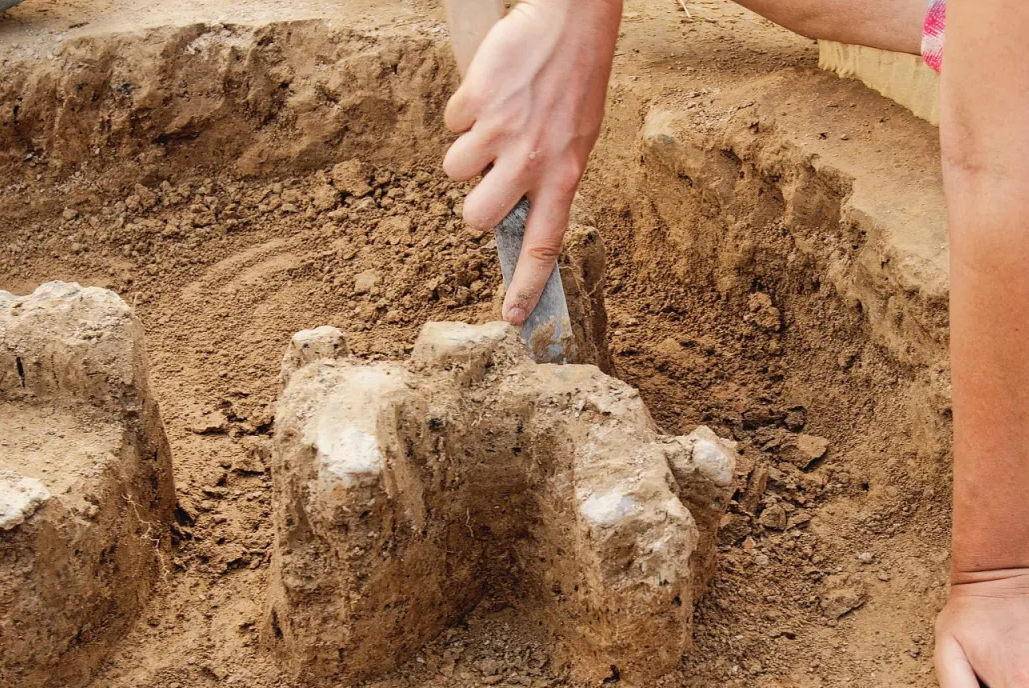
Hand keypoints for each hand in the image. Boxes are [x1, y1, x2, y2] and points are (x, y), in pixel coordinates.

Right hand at [443, 0, 620, 324]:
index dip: (527, 284)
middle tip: (489, 178)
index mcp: (564, 174)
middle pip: (477, 217)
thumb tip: (514, 212)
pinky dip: (464, 112)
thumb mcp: (577, 141)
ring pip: (454, 171)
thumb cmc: (574, 84)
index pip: (543, 244)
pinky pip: (452, 124)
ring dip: (467, 152)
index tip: (514, 318)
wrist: (568, 22)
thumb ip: (549, 179)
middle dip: (474, 203)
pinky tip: (491, 92)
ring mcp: (501, 132)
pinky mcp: (475, 101)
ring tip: (495, 123)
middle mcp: (531, 160)